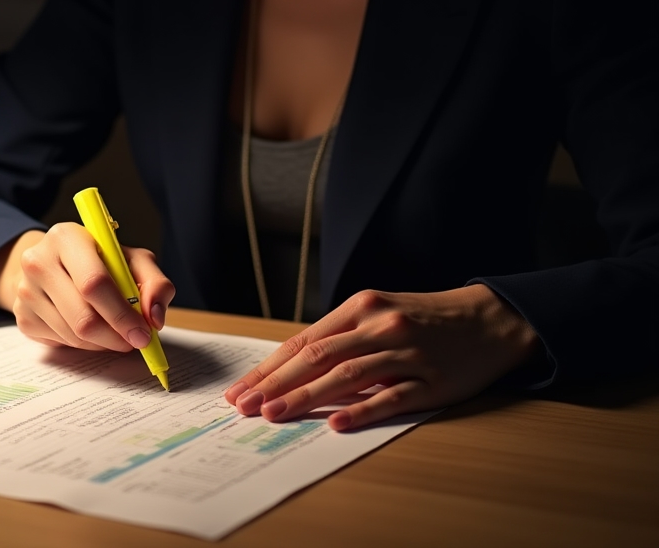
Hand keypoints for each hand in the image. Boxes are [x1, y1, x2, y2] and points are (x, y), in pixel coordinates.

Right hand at [0, 225, 175, 352]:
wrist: (53, 263)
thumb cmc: (99, 260)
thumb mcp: (132, 259)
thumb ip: (154, 282)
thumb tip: (154, 317)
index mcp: (66, 237)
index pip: (94, 283)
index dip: (122, 314)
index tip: (143, 333)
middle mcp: (38, 261)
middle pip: (83, 317)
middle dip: (115, 336)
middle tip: (134, 341)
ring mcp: (25, 291)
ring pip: (73, 336)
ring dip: (102, 342)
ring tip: (114, 331)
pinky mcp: (22, 317)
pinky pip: (61, 343)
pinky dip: (84, 344)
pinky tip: (90, 328)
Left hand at [224, 285, 539, 429]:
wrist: (488, 319)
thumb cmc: (425, 318)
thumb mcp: (380, 314)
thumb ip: (342, 338)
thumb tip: (294, 370)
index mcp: (361, 307)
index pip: (305, 340)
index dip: (270, 366)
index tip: (243, 388)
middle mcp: (379, 325)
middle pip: (317, 356)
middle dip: (276, 382)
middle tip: (246, 405)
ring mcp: (405, 353)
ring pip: (346, 376)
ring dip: (306, 397)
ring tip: (275, 414)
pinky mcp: (431, 380)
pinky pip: (391, 397)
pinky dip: (361, 410)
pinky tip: (336, 424)